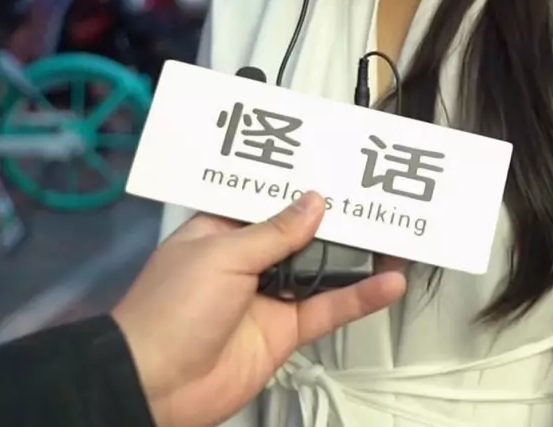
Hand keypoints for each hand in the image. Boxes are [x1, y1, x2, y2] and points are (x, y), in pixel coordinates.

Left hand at [111, 193, 407, 426]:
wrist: (154, 387)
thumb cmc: (171, 309)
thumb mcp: (220, 255)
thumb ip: (275, 231)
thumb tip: (315, 201)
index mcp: (221, 230)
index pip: (268, 199)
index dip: (301, 184)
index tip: (339, 166)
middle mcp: (248, 260)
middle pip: (303, 233)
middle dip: (338, 218)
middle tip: (381, 198)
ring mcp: (269, 297)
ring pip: (323, 270)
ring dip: (357, 256)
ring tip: (398, 235)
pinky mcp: (286, 333)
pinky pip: (329, 310)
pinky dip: (360, 298)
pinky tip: (388, 284)